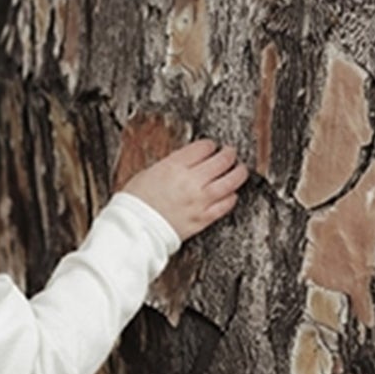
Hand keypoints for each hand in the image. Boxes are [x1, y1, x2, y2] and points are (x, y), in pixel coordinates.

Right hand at [121, 140, 248, 239]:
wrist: (134, 228)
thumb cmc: (135, 202)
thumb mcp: (149, 172)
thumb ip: (171, 165)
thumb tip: (186, 162)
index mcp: (174, 166)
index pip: (203, 148)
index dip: (210, 145)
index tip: (211, 146)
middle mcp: (190, 181)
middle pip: (221, 161)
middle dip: (228, 154)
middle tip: (230, 153)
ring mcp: (199, 200)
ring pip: (230, 182)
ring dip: (238, 173)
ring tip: (240, 170)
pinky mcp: (203, 218)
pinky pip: (225, 205)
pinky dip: (231, 197)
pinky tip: (232, 193)